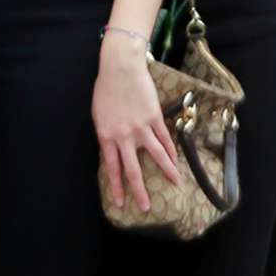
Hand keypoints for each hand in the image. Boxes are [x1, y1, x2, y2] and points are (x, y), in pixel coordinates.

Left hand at [92, 31, 179, 213]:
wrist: (120, 68)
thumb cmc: (106, 90)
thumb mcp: (100, 116)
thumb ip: (108, 135)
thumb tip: (115, 150)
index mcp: (106, 136)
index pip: (113, 168)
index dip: (117, 186)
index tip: (120, 202)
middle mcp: (124, 136)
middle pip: (133, 169)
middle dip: (139, 190)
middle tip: (145, 207)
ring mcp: (141, 127)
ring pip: (156, 155)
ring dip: (167, 171)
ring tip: (176, 183)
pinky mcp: (154, 117)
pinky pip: (164, 138)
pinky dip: (171, 150)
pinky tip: (175, 161)